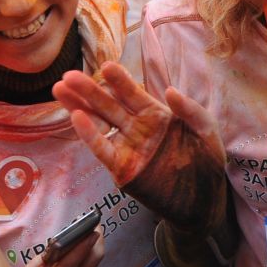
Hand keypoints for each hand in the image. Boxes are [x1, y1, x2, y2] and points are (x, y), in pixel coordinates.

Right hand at [17, 222, 104, 266]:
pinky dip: (90, 254)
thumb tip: (48, 253)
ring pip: (93, 265)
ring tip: (90, 228)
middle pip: (92, 263)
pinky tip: (85, 244)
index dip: (82, 246)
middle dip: (96, 241)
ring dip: (94, 246)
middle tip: (94, 222)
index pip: (70, 265)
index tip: (92, 230)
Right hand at [52, 61, 227, 230]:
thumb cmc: (207, 162)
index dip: (119, 80)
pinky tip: (77, 118)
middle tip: (68, 75)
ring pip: (99, 123)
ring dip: (80, 107)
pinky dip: (90, 135)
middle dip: (89, 89)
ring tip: (60, 89)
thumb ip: (191, 111)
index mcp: (155, 114)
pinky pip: (104, 150)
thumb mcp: (207, 131)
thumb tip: (169, 91)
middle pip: (109, 104)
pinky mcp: (123, 169)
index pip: (133, 92)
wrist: (205, 200)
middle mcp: (137, 127)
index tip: (106, 66)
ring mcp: (128, 147)